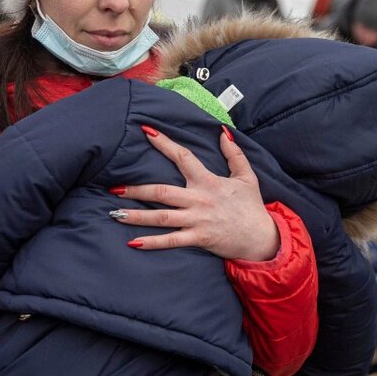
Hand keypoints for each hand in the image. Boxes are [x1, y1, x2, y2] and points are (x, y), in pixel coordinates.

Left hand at [110, 125, 278, 261]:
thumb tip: (222, 132)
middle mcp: (199, 199)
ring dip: (137, 216)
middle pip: (162, 192)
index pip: (183, 157)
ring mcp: (197, 220)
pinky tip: (133, 242)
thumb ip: (234, 154)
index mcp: (208, 181)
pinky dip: (152, 243)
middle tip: (114, 188)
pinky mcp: (198, 238)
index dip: (164, 144)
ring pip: (162, 217)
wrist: (262, 238)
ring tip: (115, 213)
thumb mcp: (247, 177)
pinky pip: (171, 241)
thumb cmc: (251, 207)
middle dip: (136, 190)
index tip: (146, 132)